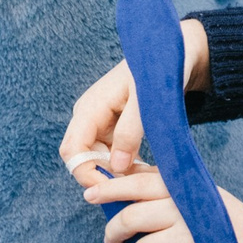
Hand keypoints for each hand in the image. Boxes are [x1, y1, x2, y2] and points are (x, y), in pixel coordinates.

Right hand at [60, 19, 208, 176]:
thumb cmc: (158, 71)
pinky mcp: (114, 129)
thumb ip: (130, 131)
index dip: (86, 173)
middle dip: (106, 177)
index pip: (72, 151)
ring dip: (120, 174)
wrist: (170, 54)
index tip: (115, 188)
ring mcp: (101, 124)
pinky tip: (148, 170)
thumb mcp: (146, 100)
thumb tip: (117, 167)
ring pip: (100, 161)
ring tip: (149, 178)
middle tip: (139, 186)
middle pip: (84, 159)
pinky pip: (114, 156)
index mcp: (90, 108)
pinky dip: (128, 167)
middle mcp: (90, 118)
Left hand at [82, 170, 242, 242]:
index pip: (138, 182)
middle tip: (110, 241)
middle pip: (132, 218)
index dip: (110, 187)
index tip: (89, 194)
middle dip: (113, 232)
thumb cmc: (224, 222)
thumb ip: (165, 186)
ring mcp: (189, 239)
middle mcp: (184, 210)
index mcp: (183, 188)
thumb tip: (124, 175)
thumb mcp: (199, 193)